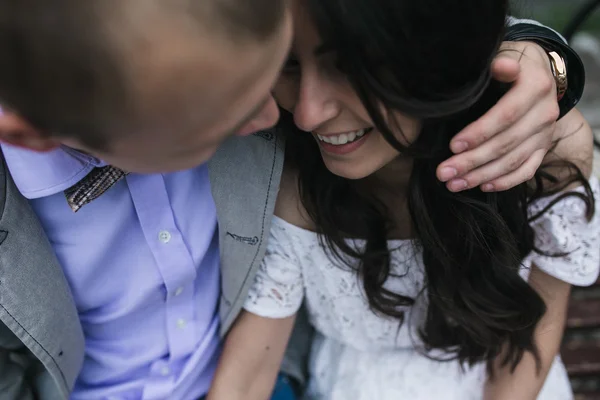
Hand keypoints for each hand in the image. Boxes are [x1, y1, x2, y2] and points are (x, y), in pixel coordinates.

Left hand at [436, 41, 559, 191]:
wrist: (535, 72)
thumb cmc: (505, 65)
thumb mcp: (501, 56)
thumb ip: (498, 65)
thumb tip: (498, 66)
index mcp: (535, 86)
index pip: (506, 115)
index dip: (479, 133)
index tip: (452, 146)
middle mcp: (545, 112)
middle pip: (506, 143)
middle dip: (472, 161)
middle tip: (443, 173)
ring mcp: (545, 133)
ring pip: (514, 161)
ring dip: (481, 176)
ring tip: (453, 184)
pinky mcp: (543, 148)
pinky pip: (527, 170)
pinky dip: (505, 181)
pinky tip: (482, 186)